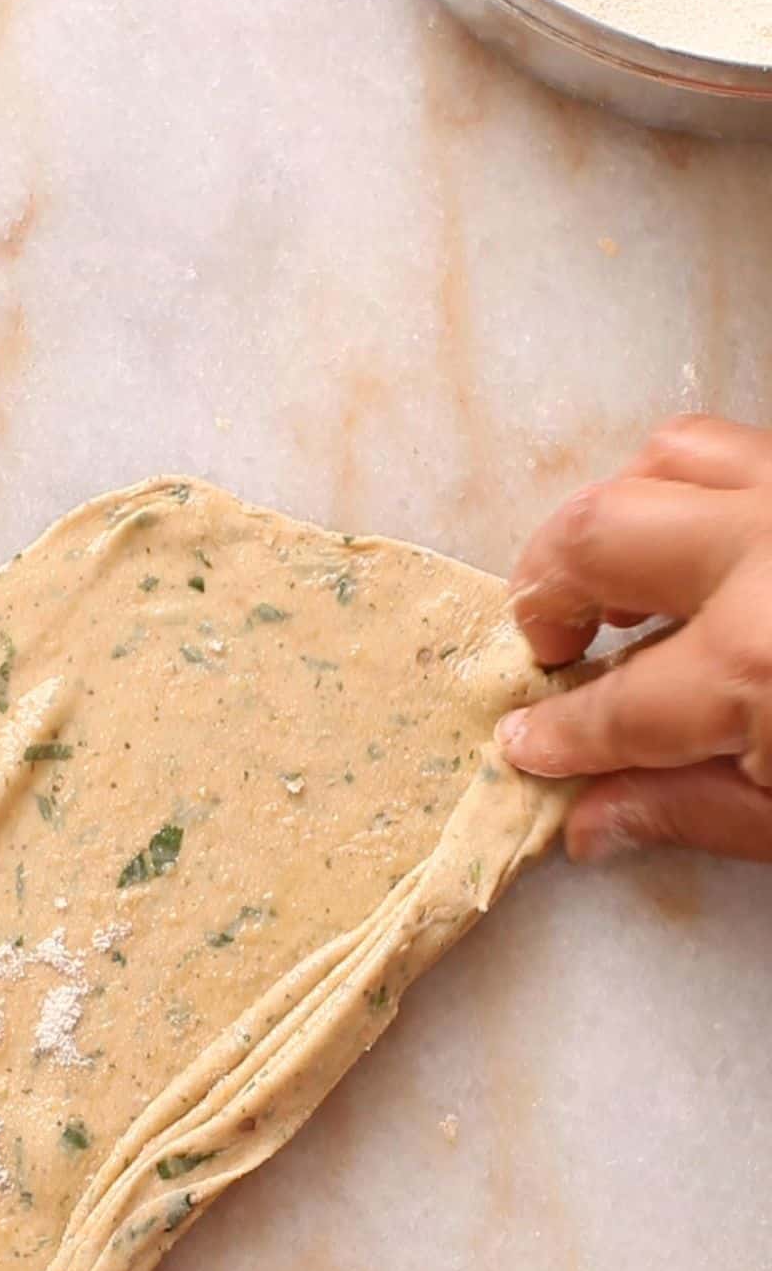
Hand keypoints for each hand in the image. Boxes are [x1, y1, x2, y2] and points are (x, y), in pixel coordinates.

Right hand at [498, 414, 771, 862]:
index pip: (614, 706)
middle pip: (604, 535)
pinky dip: (696, 492)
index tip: (523, 744)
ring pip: (671, 458)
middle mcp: (767, 550)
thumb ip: (694, 810)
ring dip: (623, 516)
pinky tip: (703, 561)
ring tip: (623, 588)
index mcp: (755, 657)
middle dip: (550, 590)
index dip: (557, 735)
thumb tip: (590, 818)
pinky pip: (740, 452)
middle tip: (550, 648)